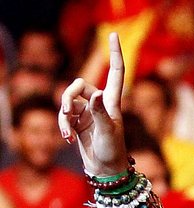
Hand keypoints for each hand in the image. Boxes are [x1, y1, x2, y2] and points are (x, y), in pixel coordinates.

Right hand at [59, 31, 126, 176]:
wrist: (107, 171)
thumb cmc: (113, 153)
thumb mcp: (108, 133)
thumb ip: (100, 113)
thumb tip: (94, 95)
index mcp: (112, 102)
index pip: (116, 72)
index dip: (115, 53)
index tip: (113, 34)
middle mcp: (100, 103)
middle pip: (78, 86)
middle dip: (68, 97)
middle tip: (67, 113)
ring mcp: (88, 112)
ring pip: (68, 101)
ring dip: (64, 116)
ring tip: (68, 134)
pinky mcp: (79, 122)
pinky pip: (65, 116)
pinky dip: (63, 126)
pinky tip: (68, 139)